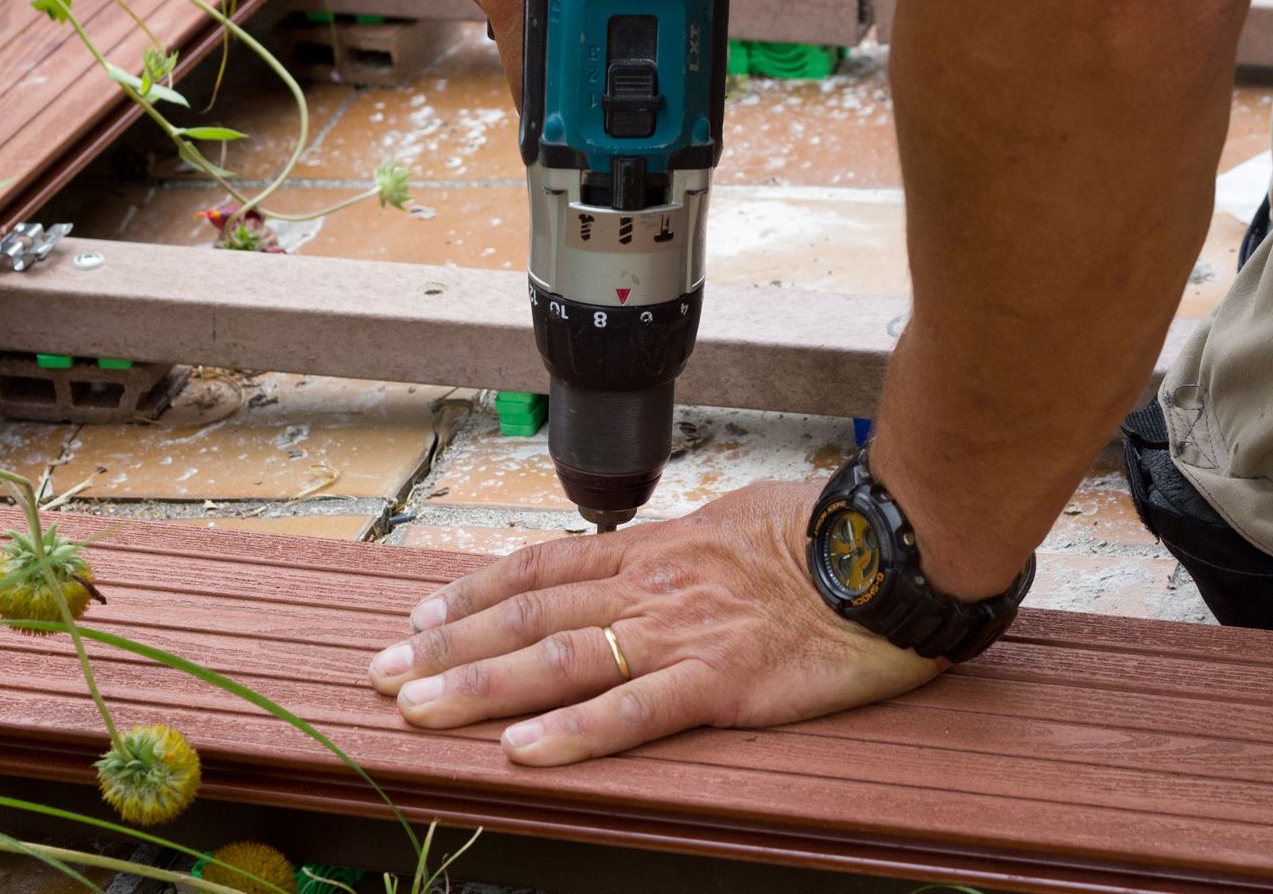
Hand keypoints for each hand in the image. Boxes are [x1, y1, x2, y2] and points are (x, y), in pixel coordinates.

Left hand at [367, 481, 945, 765]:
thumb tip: (642, 557)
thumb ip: (680, 549)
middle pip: (527, 614)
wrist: (890, 548)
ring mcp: (681, 632)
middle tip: (382, 672)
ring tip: (418, 707)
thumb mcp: (734, 522)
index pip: (541, 568)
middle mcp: (651, 585)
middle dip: (446, 645)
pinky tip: (523, 749)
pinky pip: (633, 710)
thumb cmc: (823, 534)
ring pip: (559, 659)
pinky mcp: (723, 680)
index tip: (419, 615)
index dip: (472, 593)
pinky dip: (572, 731)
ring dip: (479, 685)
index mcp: (654, 548)